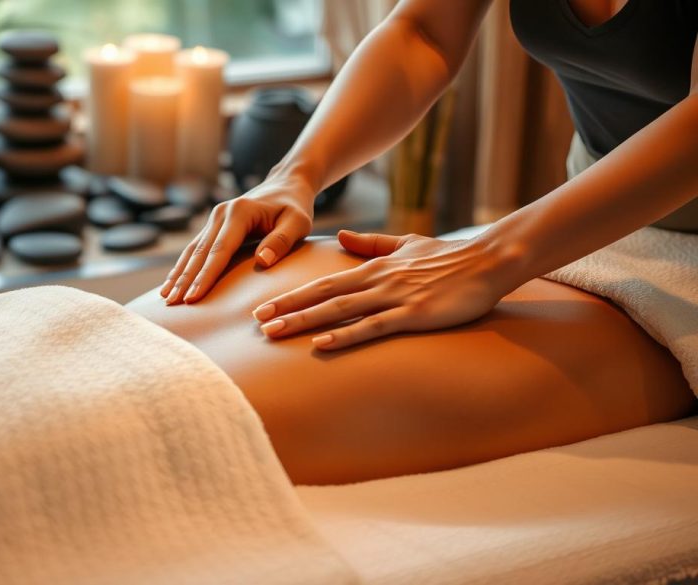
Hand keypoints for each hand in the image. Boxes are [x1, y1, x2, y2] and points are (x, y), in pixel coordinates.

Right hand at [160, 175, 314, 304]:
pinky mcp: (214, 225)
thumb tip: (263, 260)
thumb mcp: (298, 222)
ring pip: (192, 251)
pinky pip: (195, 249)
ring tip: (167, 298)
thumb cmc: (295, 206)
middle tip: (173, 304)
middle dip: (185, 280)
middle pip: (200, 252)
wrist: (286, 185)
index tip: (193, 297)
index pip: (220, 250)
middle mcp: (221, 213)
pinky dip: (183, 267)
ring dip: (179, 275)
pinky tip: (173, 283)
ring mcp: (215, 218)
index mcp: (240, 213)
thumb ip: (282, 240)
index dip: (205, 276)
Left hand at [252, 229, 518, 349]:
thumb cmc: (449, 256)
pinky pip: (373, 327)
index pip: (323, 282)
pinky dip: (345, 335)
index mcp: (373, 267)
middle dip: (287, 309)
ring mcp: (394, 297)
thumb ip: (371, 244)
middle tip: (255, 323)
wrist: (488, 259)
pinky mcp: (414, 313)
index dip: (292, 295)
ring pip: (339, 310)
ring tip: (275, 333)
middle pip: (322, 296)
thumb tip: (340, 238)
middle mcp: (377, 281)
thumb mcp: (405, 244)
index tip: (264, 306)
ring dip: (304, 322)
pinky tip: (323, 344)